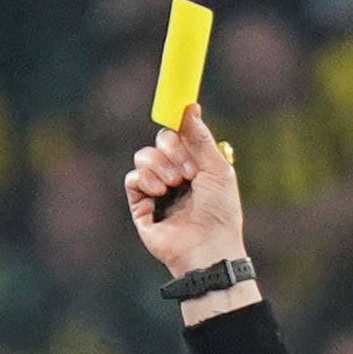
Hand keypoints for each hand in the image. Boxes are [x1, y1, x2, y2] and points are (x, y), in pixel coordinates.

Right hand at [124, 105, 246, 278]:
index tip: (182, 122)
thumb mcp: (217, 168)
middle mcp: (174, 175)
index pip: (178, 133)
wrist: (208, 247)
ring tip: (175, 185)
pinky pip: (132, 178)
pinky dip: (145, 180)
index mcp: (194, 165)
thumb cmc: (220, 213)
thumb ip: (200, 137)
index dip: (178, 128)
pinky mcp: (141, 207)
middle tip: (188, 172)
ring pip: (143, 156)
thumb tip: (189, 106)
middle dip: (172, 150)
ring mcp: (156, 191)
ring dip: (160, 165)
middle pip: (160, 140)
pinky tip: (160, 192)